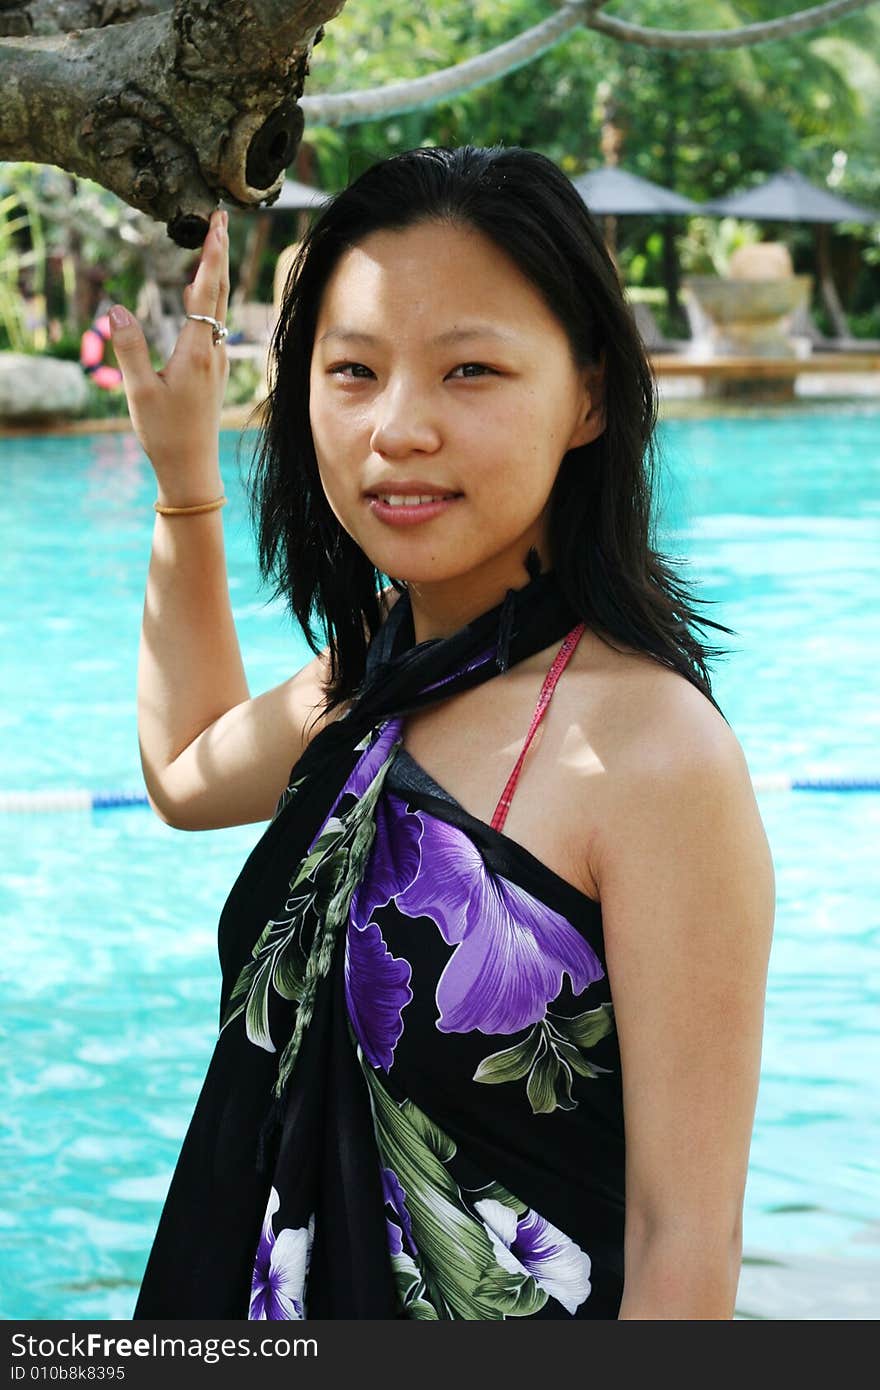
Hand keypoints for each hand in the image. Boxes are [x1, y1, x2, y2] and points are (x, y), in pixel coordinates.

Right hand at [108, 208, 230, 497]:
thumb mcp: (139, 392)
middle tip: (222, 218)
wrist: (191, 469)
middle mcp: (213, 352)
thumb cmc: (165, 434)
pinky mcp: (212, 371)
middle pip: (220, 293)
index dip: (211, 256)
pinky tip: (196, 294)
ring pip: (219, 309)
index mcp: (197, 352)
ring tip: (212, 245)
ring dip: (215, 274)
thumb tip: (115, 308)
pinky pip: (213, 325)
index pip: (207, 292)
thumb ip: (128, 348)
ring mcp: (216, 361)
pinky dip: (208, 300)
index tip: (218, 224)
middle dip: (220, 254)